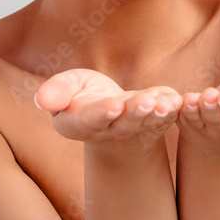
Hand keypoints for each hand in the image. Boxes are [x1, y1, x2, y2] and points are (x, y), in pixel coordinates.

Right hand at [34, 68, 181, 153]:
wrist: (110, 110)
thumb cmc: (82, 96)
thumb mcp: (66, 88)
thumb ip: (56, 92)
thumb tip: (42, 99)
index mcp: (80, 124)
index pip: (91, 121)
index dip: (102, 114)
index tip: (113, 106)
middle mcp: (109, 131)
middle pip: (123, 124)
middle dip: (134, 113)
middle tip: (144, 103)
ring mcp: (135, 129)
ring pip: (145, 123)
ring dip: (155, 114)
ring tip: (163, 103)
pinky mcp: (155, 123)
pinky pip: (164, 118)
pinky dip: (171, 110)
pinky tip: (177, 101)